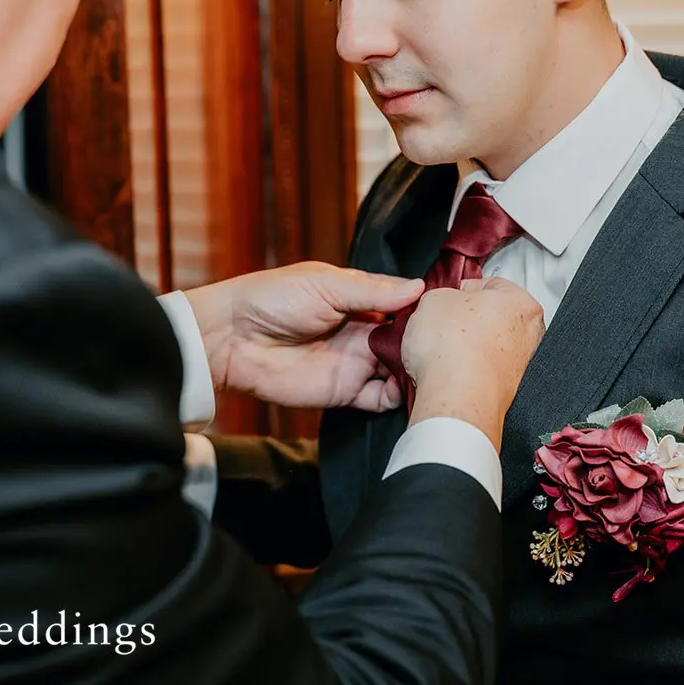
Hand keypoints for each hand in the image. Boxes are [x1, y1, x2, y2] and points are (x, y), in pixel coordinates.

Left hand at [183, 263, 423, 411]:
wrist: (232, 340)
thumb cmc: (271, 299)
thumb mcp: (325, 285)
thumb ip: (373, 291)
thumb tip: (419, 287)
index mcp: (359, 299)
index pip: (404, 303)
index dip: (426, 308)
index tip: (451, 310)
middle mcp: (363, 331)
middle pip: (408, 340)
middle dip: (427, 342)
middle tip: (447, 343)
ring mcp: (357, 363)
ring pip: (401, 370)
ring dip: (418, 371)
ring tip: (435, 368)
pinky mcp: (346, 392)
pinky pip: (382, 399)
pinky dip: (400, 398)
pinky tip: (412, 389)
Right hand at [402, 277, 545, 450]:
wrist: (455, 399)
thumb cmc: (454, 350)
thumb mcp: (433, 298)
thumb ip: (442, 294)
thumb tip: (440, 304)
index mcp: (522, 302)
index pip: (490, 283)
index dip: (462, 289)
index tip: (451, 296)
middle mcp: (529, 334)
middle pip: (491, 316)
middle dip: (466, 318)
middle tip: (443, 321)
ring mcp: (519, 366)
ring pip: (486, 346)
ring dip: (465, 345)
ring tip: (441, 348)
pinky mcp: (505, 391)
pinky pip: (480, 371)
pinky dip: (466, 369)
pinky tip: (447, 369)